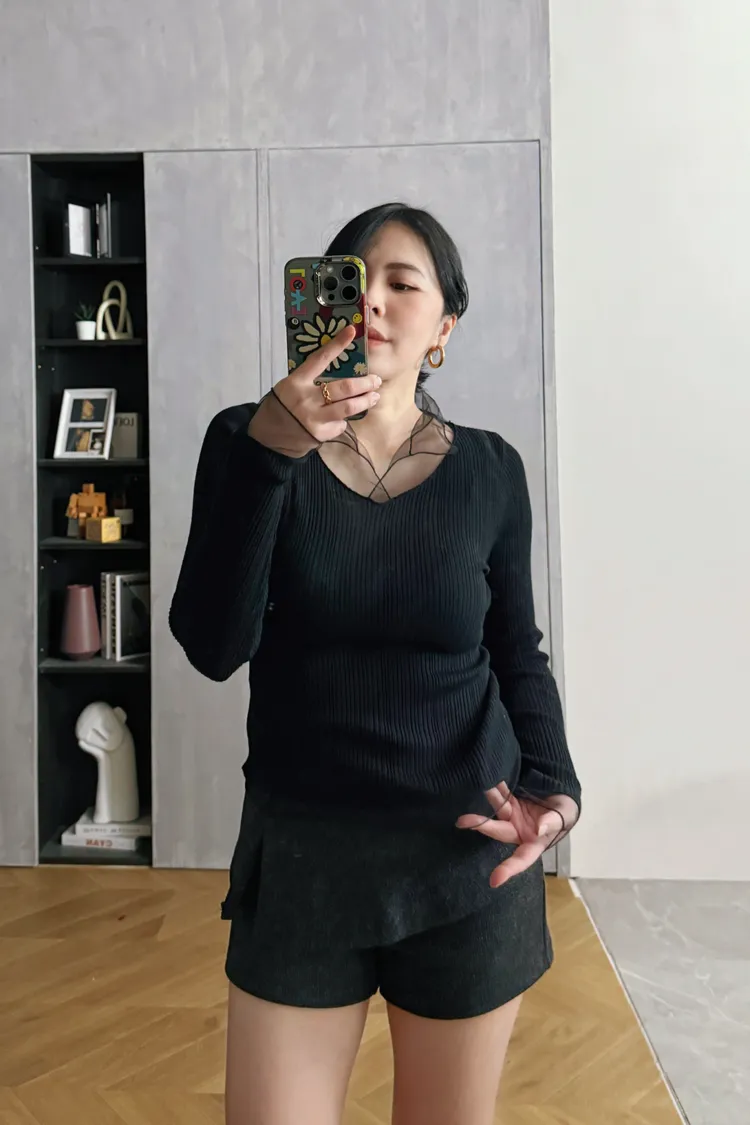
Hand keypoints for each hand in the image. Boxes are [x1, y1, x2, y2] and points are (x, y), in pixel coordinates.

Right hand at [273, 325, 380, 442]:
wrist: (268, 436)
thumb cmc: (280, 407)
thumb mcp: (289, 387)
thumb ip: (310, 380)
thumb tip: (339, 373)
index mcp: (297, 381)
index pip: (320, 358)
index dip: (337, 344)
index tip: (351, 331)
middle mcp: (306, 398)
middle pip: (344, 387)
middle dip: (365, 383)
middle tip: (376, 381)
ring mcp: (314, 417)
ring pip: (348, 407)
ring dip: (365, 401)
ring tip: (374, 397)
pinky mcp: (320, 434)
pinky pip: (340, 424)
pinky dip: (344, 420)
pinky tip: (344, 418)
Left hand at [456, 782, 578, 887]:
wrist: (561, 791)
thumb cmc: (565, 810)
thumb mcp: (566, 815)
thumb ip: (554, 822)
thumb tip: (539, 830)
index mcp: (534, 842)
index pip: (522, 859)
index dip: (509, 869)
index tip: (494, 880)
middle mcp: (519, 831)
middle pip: (499, 831)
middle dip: (482, 825)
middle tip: (463, 821)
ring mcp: (512, 816)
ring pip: (497, 808)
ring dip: (490, 797)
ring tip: (483, 786)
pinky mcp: (509, 801)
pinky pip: (501, 794)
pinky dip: (496, 787)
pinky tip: (487, 777)